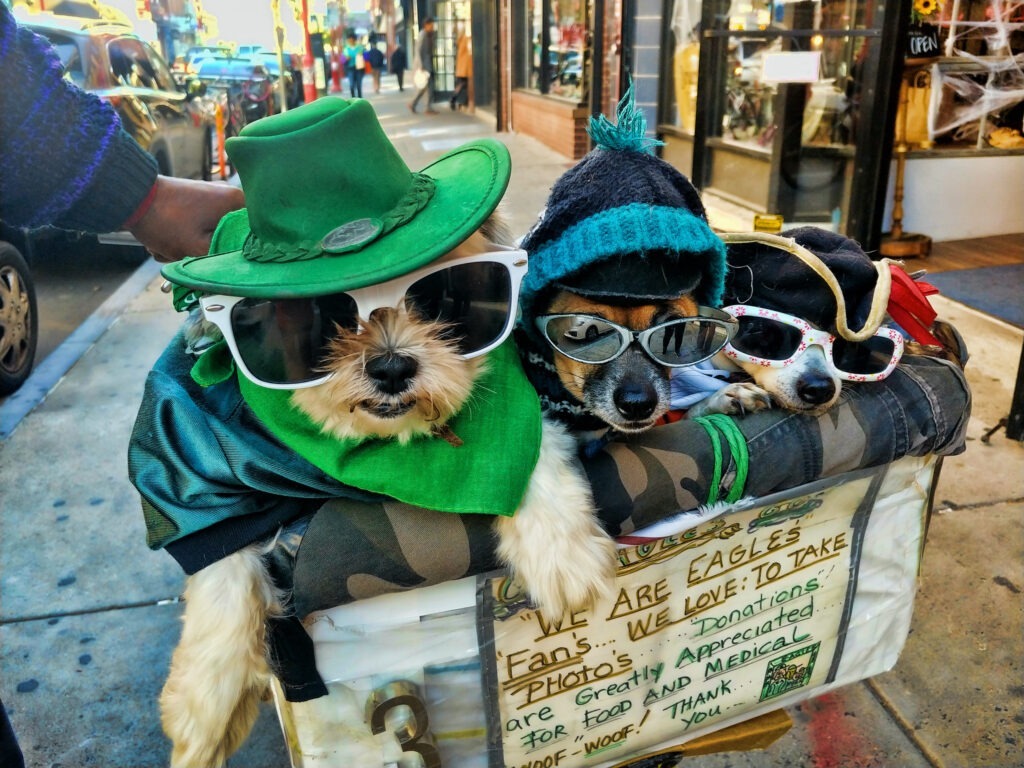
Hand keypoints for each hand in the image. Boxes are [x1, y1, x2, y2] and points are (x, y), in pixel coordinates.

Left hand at [128, 176, 244, 261]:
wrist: (129, 197)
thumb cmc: (165, 221)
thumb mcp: (197, 249)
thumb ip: (223, 260)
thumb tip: (237, 268)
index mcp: (237, 202)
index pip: (253, 235)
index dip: (239, 253)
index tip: (222, 261)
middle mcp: (227, 196)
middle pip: (229, 237)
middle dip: (206, 250)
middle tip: (184, 253)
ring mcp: (208, 197)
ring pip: (209, 235)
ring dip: (188, 247)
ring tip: (168, 246)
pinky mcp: (192, 201)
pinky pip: (195, 227)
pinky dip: (180, 237)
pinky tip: (163, 239)